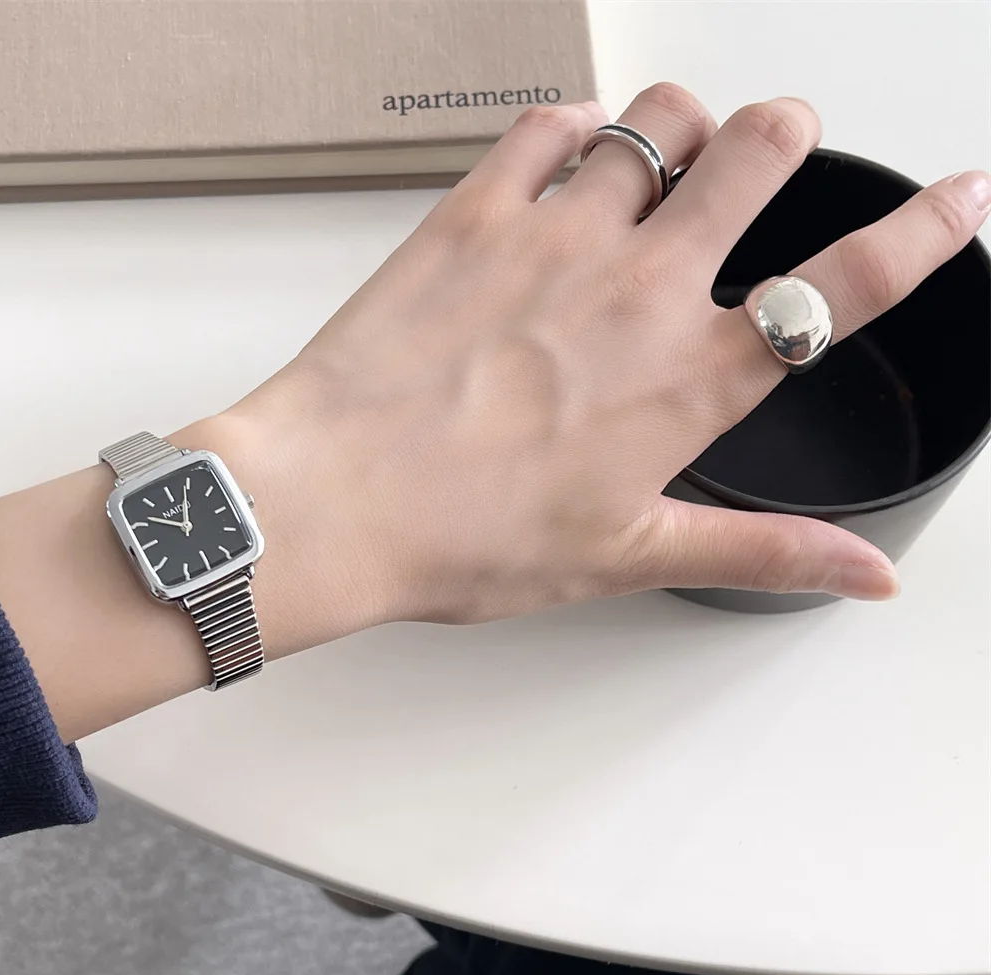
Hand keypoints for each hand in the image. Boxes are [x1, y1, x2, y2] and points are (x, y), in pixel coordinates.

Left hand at [0, 85, 989, 741]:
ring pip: (658, 120)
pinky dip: (571, 130)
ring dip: (678, 130)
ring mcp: (556, 235)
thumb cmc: (464, 538)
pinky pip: (548, 124)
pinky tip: (563, 165)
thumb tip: (867, 570)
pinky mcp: (474, 210)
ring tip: (660, 166)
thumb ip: (760, 548)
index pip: (845, 287)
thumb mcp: (628, 555)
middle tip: (766, 158)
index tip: (960, 198)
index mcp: (690, 380)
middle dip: (784, 138)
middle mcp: (641, 288)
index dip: (922, 233)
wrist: (331, 502)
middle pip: (761, 152)